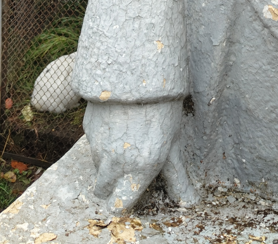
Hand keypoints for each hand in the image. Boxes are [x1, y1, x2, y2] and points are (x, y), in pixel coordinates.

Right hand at [84, 99, 193, 213]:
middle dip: (110, 185)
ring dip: (106, 160)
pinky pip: (92, 143)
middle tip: (125, 166)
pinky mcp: (87, 128)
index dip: (124, 200)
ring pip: (96, 166)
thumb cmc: (162, 108)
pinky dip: (101, 139)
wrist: (138, 71)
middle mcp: (115, 163)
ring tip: (125, 137)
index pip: (121, 205)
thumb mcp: (174, 142)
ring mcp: (98, 145)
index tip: (130, 191)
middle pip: (102, 190)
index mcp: (140, 169)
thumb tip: (189, 201)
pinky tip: (116, 121)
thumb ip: (176, 176)